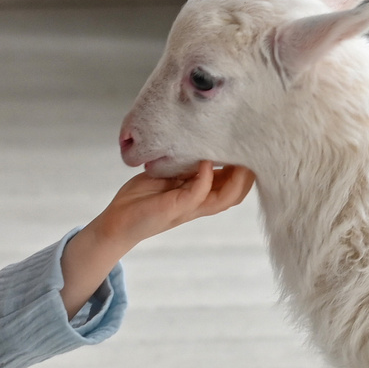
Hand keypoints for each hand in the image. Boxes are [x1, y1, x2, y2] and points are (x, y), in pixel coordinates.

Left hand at [59, 162, 255, 313]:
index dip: (247, 169)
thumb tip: (202, 146)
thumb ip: (186, 165)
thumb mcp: (168, 175)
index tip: (250, 147)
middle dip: (249, 173)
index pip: (234, 185)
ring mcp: (189, 207)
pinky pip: (198, 193)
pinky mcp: (175, 208)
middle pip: (237, 193)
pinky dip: (205, 176)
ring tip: (239, 154)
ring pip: (225, 197)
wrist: (116, 221)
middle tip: (251, 148)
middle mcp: (199, 203)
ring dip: (236, 177)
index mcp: (200, 195)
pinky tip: (206, 160)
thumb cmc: (141, 197)